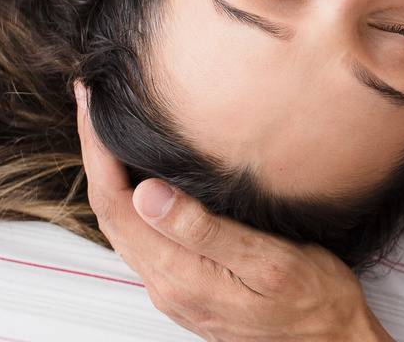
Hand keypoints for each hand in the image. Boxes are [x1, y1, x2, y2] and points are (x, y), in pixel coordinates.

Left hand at [75, 85, 390, 341]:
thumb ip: (204, 231)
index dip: (98, 150)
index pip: (117, 202)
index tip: (92, 105)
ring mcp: (174, 289)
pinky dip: (129, 201)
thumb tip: (147, 194)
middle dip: (95, 154)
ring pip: (122, 227)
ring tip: (107, 132)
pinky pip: (142, 239)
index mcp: (178, 273)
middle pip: (110, 212)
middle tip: (91, 103)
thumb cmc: (312, 300)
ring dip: (108, 176)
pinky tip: (140, 181)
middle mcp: (166, 284)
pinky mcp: (187, 287)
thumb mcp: (267, 260)